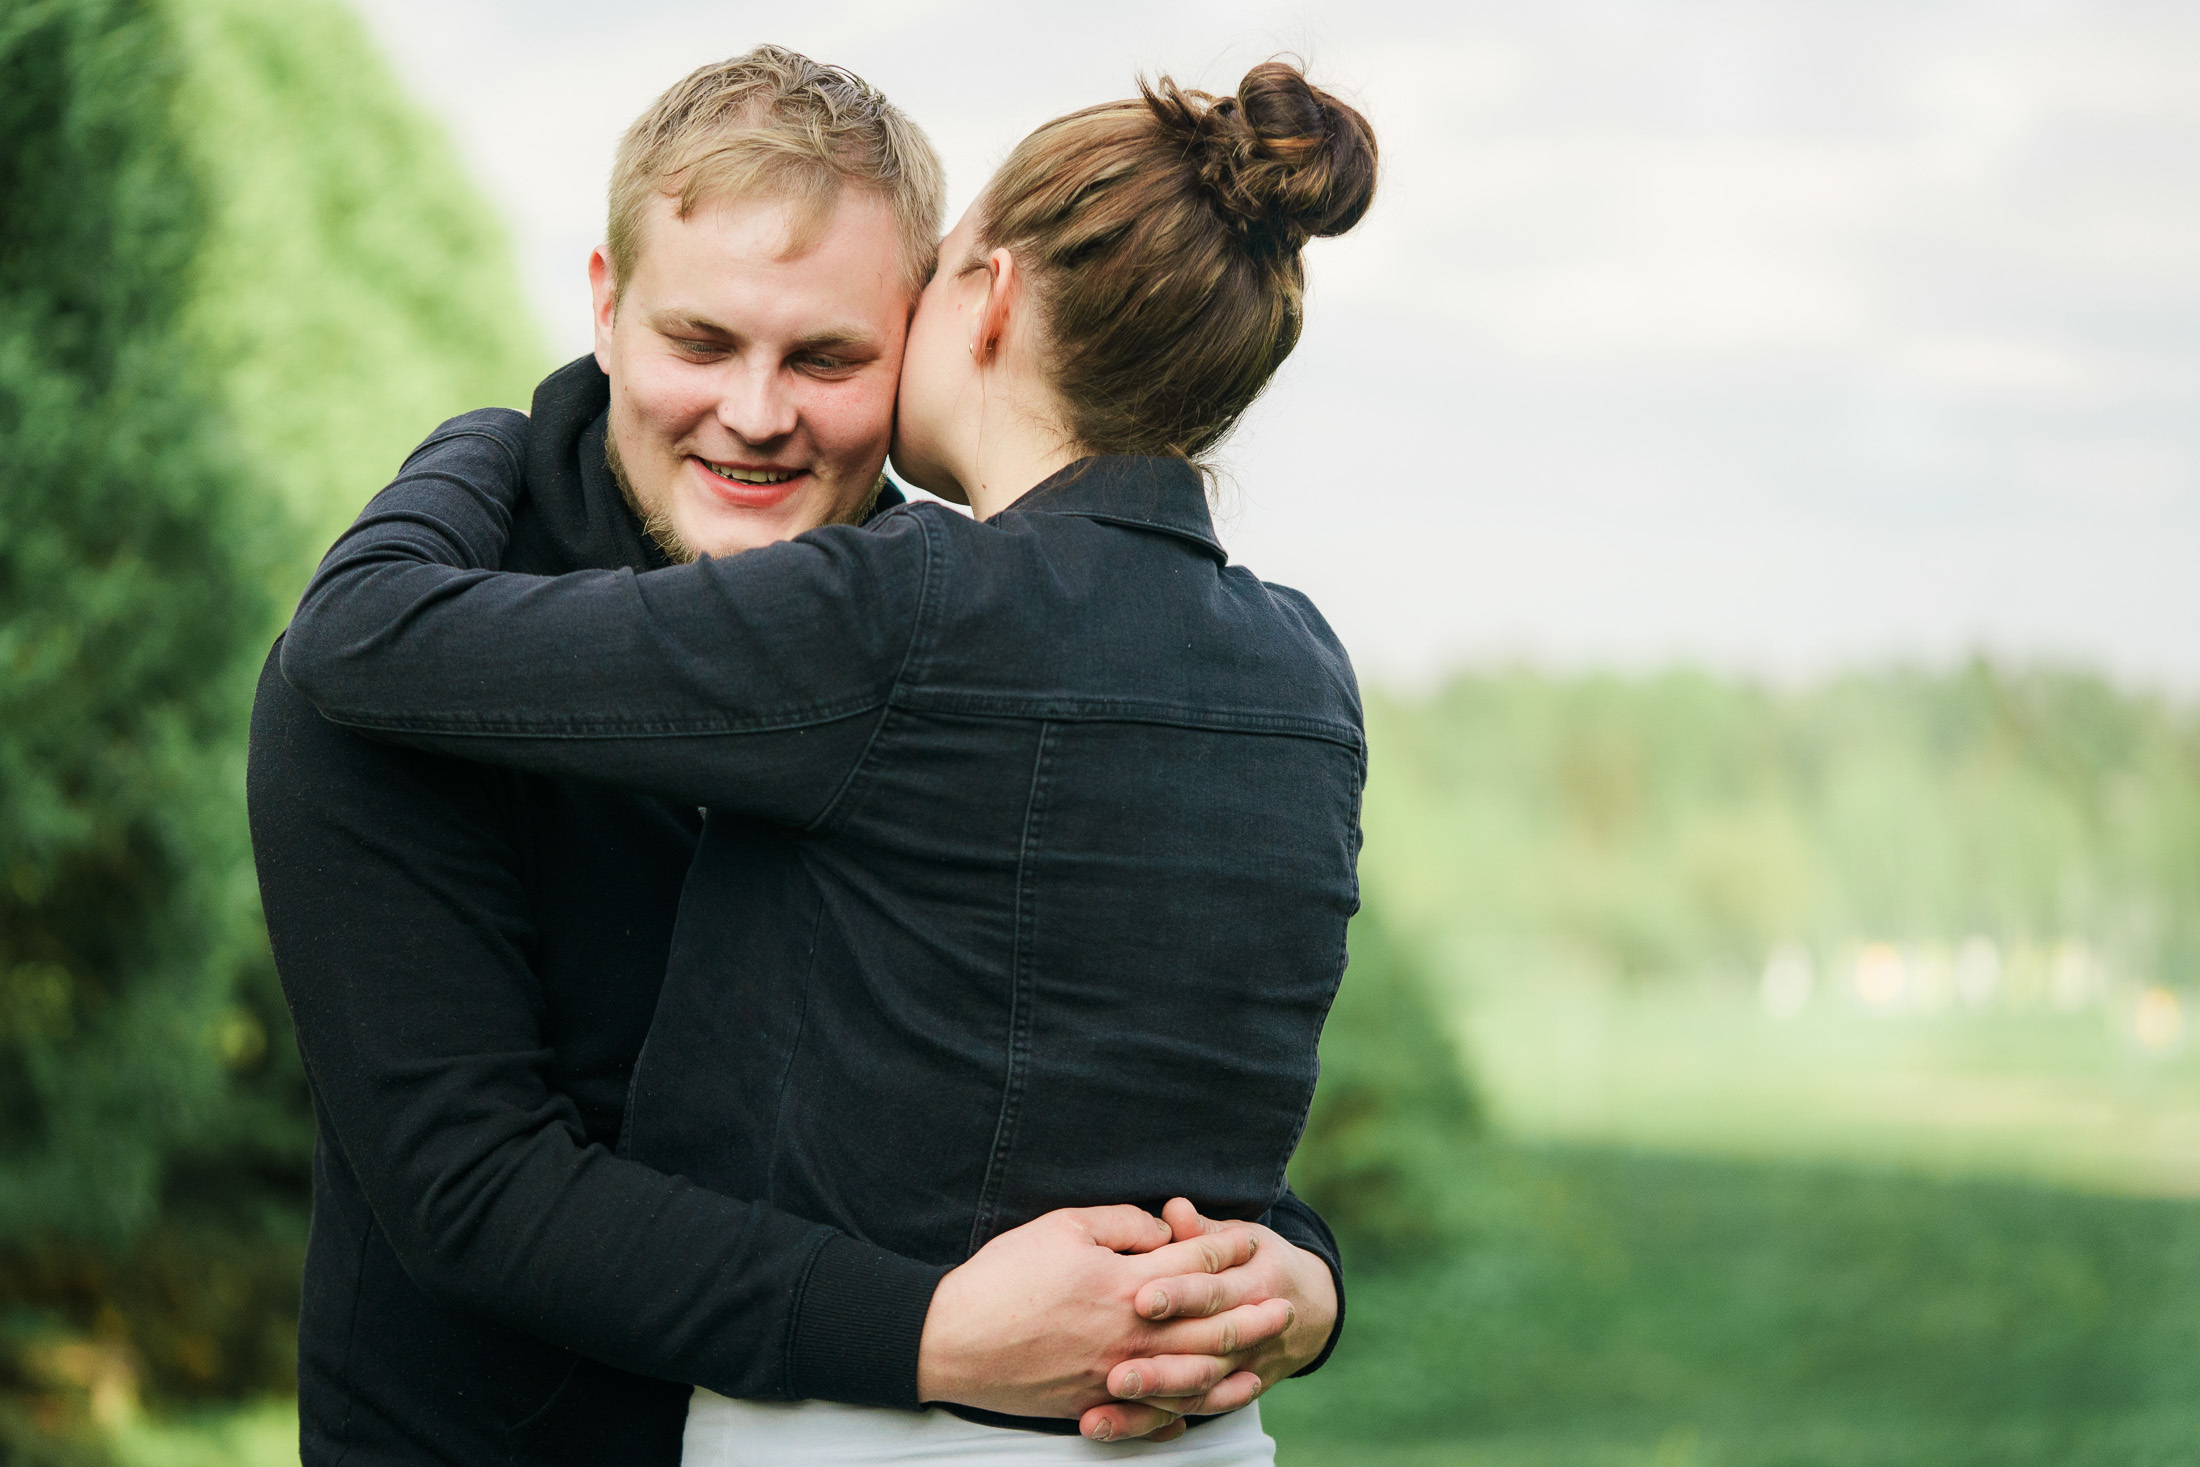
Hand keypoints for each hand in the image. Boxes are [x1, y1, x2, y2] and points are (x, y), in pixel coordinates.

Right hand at [915, 1204, 1293, 1424]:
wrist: (952, 1339)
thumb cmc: (1003, 1276)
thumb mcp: (1061, 1227)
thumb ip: (1121, 1225)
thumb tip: (1163, 1230)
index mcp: (1124, 1282)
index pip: (1192, 1263)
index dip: (1226, 1247)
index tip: (1251, 1238)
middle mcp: (1128, 1333)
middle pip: (1206, 1325)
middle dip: (1250, 1313)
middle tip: (1283, 1305)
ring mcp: (1112, 1373)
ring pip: (1188, 1377)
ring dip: (1230, 1368)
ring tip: (1260, 1362)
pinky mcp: (1092, 1402)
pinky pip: (1151, 1414)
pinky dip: (1183, 1411)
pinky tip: (1201, 1408)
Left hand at [1076, 1198, 1339, 1443]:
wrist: (1308, 1310)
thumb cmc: (1259, 1263)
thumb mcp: (1242, 1238)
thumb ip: (1203, 1231)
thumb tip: (1174, 1209)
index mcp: (1253, 1283)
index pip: (1214, 1290)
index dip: (1180, 1294)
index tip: (1141, 1299)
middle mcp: (1251, 1331)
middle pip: (1205, 1348)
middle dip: (1162, 1362)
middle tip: (1118, 1371)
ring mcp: (1243, 1367)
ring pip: (1199, 1387)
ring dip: (1154, 1397)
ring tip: (1110, 1396)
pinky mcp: (1230, 1393)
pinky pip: (1191, 1411)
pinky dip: (1152, 1422)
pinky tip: (1111, 1426)